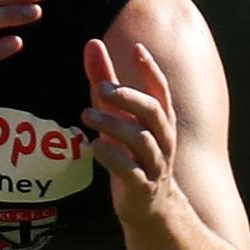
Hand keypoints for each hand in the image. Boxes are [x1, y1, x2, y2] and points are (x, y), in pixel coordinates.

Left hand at [82, 38, 178, 226]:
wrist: (150, 206)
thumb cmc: (132, 152)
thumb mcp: (118, 114)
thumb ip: (105, 80)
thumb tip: (92, 43)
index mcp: (160, 119)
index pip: (160, 90)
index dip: (151, 69)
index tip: (137, 49)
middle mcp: (162, 139)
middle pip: (153, 112)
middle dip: (129, 98)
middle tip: (101, 88)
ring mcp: (154, 164)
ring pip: (140, 140)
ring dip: (114, 125)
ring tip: (87, 114)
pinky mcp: (141, 186)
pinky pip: (129, 170)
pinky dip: (111, 157)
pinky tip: (93, 146)